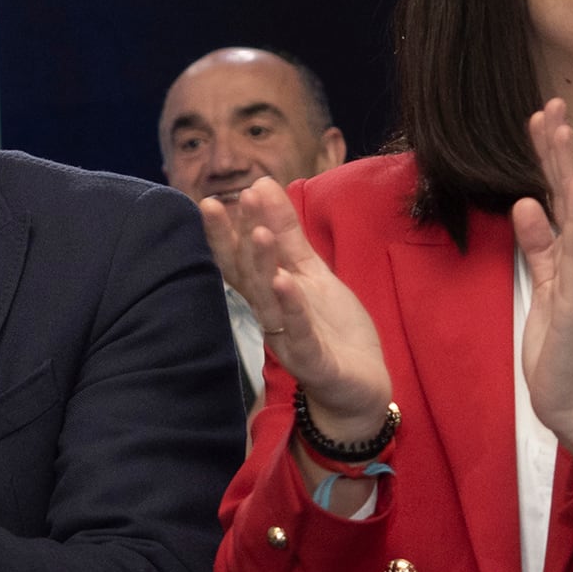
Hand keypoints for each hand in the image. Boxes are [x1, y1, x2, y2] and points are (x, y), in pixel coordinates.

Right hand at [202, 181, 391, 438]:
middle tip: (237, 201)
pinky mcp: (314, 362)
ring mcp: (290, 340)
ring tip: (261, 234)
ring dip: (264, 268)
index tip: (211, 201)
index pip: (240, 261)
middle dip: (243, 239)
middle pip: (251, 276)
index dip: (224, 234)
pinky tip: (286, 283)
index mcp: (269, 293)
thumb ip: (287, 233)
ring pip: (270, 302)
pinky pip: (300, 333)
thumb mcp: (312, 272)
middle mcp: (271, 316)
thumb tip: (260, 184)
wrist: (360, 387)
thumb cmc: (331, 329)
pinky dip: (292, 308)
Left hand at [513, 100, 572, 468]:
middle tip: (549, 103)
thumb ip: (537, 247)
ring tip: (558, 128)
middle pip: (567, 193)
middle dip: (557, 148)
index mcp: (571, 254)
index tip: (539, 118)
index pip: (556, 196)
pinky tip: (568, 187)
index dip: (548, 157)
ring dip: (565, 168)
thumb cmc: (561, 346)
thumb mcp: (542, 287)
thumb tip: (524, 204)